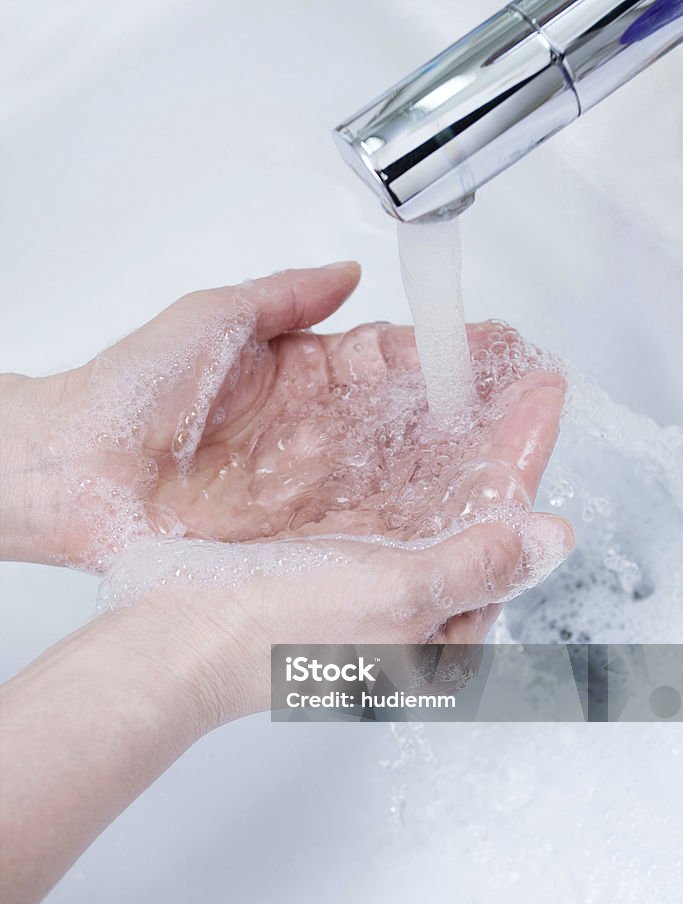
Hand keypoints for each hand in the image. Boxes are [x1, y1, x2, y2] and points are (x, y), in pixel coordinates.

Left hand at [0, 263, 568, 574]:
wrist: (77, 472)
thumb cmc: (129, 393)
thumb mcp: (213, 320)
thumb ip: (286, 297)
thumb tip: (347, 272)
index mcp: (305, 378)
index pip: (397, 364)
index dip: (452, 359)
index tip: (501, 351)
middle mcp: (320, 438)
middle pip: (418, 426)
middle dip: (481, 414)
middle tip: (538, 404)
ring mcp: (315, 490)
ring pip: (409, 477)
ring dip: (469, 466)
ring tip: (526, 452)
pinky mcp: (301, 537)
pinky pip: (377, 528)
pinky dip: (428, 520)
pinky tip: (472, 508)